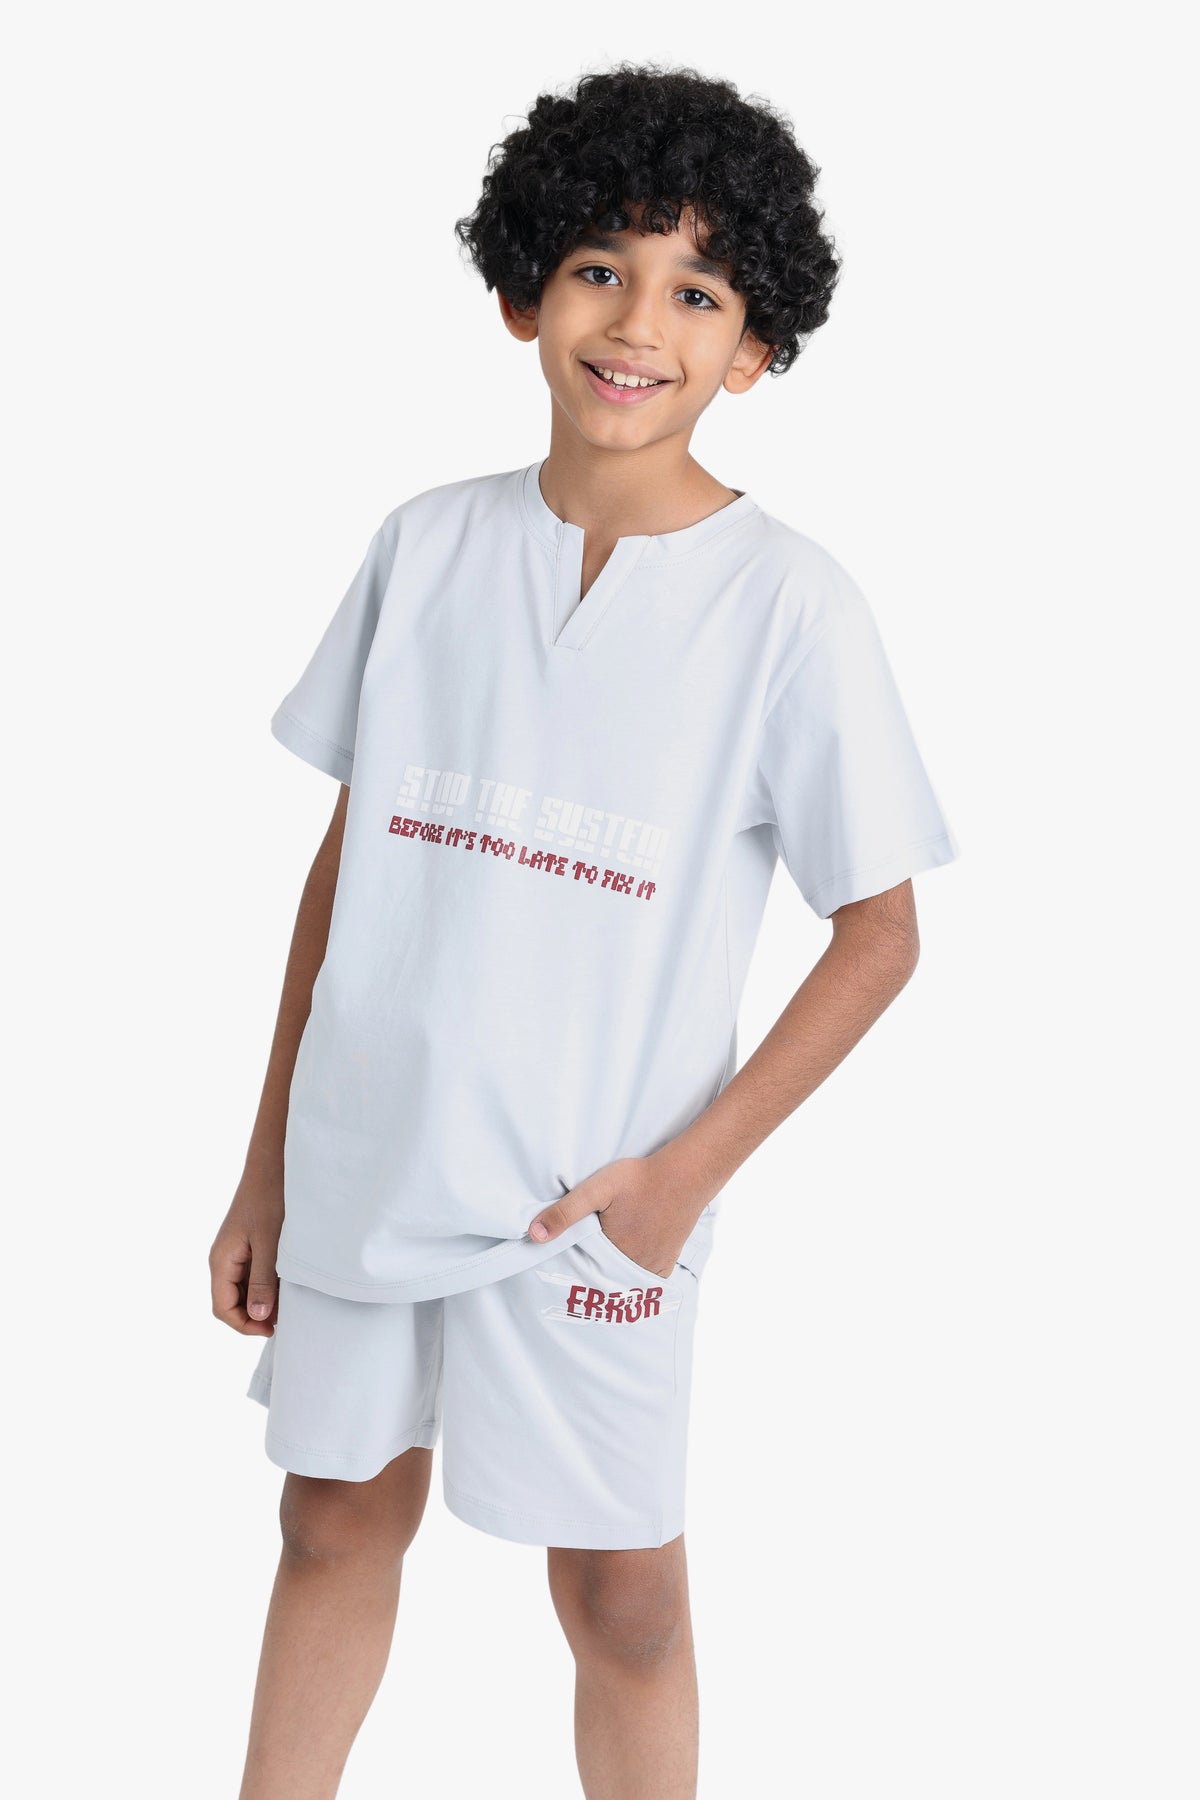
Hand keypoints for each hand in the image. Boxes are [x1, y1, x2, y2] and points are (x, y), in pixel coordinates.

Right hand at [209, 1169, 284, 1334]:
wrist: (273, 1164)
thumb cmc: (270, 1198)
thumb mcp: (269, 1243)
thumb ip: (263, 1280)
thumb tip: (259, 1316)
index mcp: (221, 1260)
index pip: (223, 1308)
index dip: (245, 1325)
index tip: (273, 1329)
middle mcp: (224, 1259)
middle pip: (232, 1302)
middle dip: (255, 1315)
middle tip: (286, 1317)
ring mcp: (236, 1253)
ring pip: (244, 1290)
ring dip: (263, 1299)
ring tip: (290, 1300)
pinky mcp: (249, 1245)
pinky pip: (253, 1274)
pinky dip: (268, 1284)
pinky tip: (289, 1283)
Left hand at [527, 1152, 705, 1279]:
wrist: (686, 1175)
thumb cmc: (640, 1179)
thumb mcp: (596, 1189)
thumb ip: (566, 1212)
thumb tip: (534, 1234)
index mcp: (612, 1254)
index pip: (582, 1269)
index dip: (570, 1264)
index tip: (560, 1260)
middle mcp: (633, 1267)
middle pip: (602, 1276)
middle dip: (589, 1270)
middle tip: (580, 1257)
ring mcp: (653, 1267)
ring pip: (622, 1279)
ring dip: (611, 1272)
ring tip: (601, 1256)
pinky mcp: (667, 1263)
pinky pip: (644, 1278)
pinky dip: (632, 1273)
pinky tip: (626, 1257)